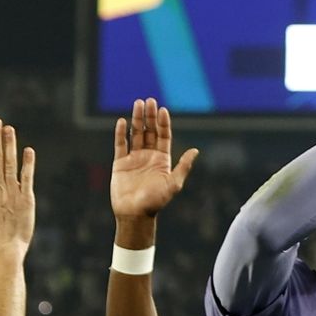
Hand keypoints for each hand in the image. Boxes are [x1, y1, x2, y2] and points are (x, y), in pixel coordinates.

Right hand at [111, 98, 198, 220]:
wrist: (135, 214)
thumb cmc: (156, 202)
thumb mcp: (173, 184)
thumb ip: (183, 166)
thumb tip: (195, 151)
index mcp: (162, 160)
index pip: (163, 136)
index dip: (163, 123)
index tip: (162, 110)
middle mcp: (149, 157)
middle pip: (150, 131)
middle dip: (150, 116)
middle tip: (149, 101)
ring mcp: (134, 158)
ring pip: (136, 134)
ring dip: (137, 119)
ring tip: (138, 104)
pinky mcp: (120, 163)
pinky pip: (120, 144)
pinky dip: (120, 133)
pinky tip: (122, 121)